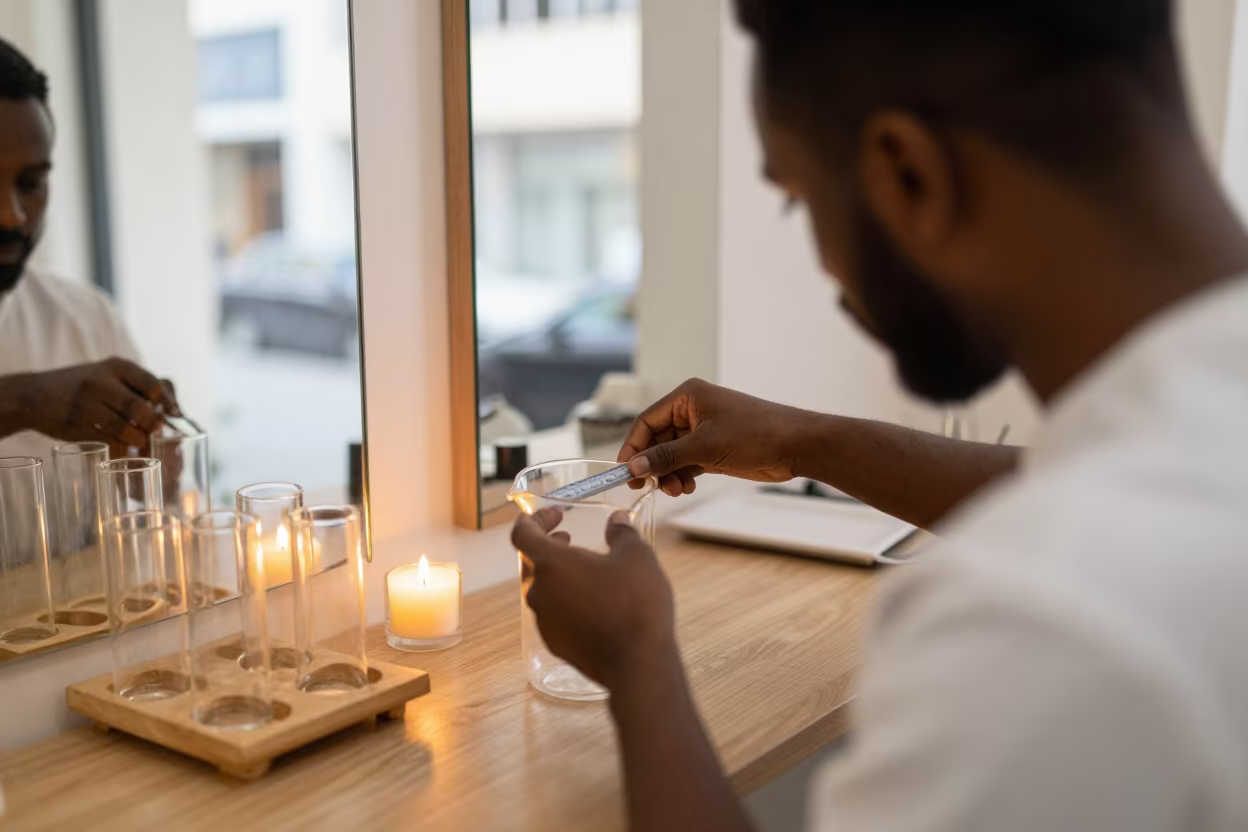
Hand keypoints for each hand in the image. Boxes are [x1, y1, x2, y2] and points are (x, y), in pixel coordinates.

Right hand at [0, 358, 181, 458]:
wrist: (32, 394)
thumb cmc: (81, 386)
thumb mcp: (106, 373)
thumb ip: (135, 386)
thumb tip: (174, 409)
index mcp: (115, 366)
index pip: (153, 385)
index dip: (168, 403)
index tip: (174, 415)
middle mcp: (100, 382)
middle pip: (141, 409)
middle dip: (154, 424)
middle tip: (155, 430)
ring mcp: (86, 404)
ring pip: (126, 428)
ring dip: (139, 439)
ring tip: (140, 440)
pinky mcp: (76, 426)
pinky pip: (108, 440)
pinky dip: (121, 447)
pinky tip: (123, 447)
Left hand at [512, 508, 676, 689]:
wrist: (637, 663)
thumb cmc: (636, 603)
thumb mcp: (636, 556)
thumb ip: (622, 532)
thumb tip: (616, 520)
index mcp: (551, 564)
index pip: (521, 533)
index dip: (534, 519)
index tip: (556, 515)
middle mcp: (539, 592)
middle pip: (531, 561)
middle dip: (548, 546)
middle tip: (569, 539)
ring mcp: (544, 622)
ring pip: (543, 590)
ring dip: (559, 576)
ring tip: (588, 572)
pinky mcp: (555, 644)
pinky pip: (553, 615)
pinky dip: (567, 602)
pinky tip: (594, 605)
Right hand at [618, 378, 814, 496]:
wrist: (795, 445)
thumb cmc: (754, 433)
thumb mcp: (705, 446)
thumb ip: (666, 457)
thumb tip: (634, 467)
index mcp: (687, 397)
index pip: (647, 421)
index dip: (634, 446)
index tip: (626, 471)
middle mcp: (692, 411)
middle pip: (657, 440)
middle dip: (653, 464)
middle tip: (647, 487)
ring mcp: (704, 431)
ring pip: (671, 455)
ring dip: (668, 474)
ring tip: (675, 489)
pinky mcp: (714, 449)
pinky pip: (687, 463)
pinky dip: (682, 476)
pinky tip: (685, 487)